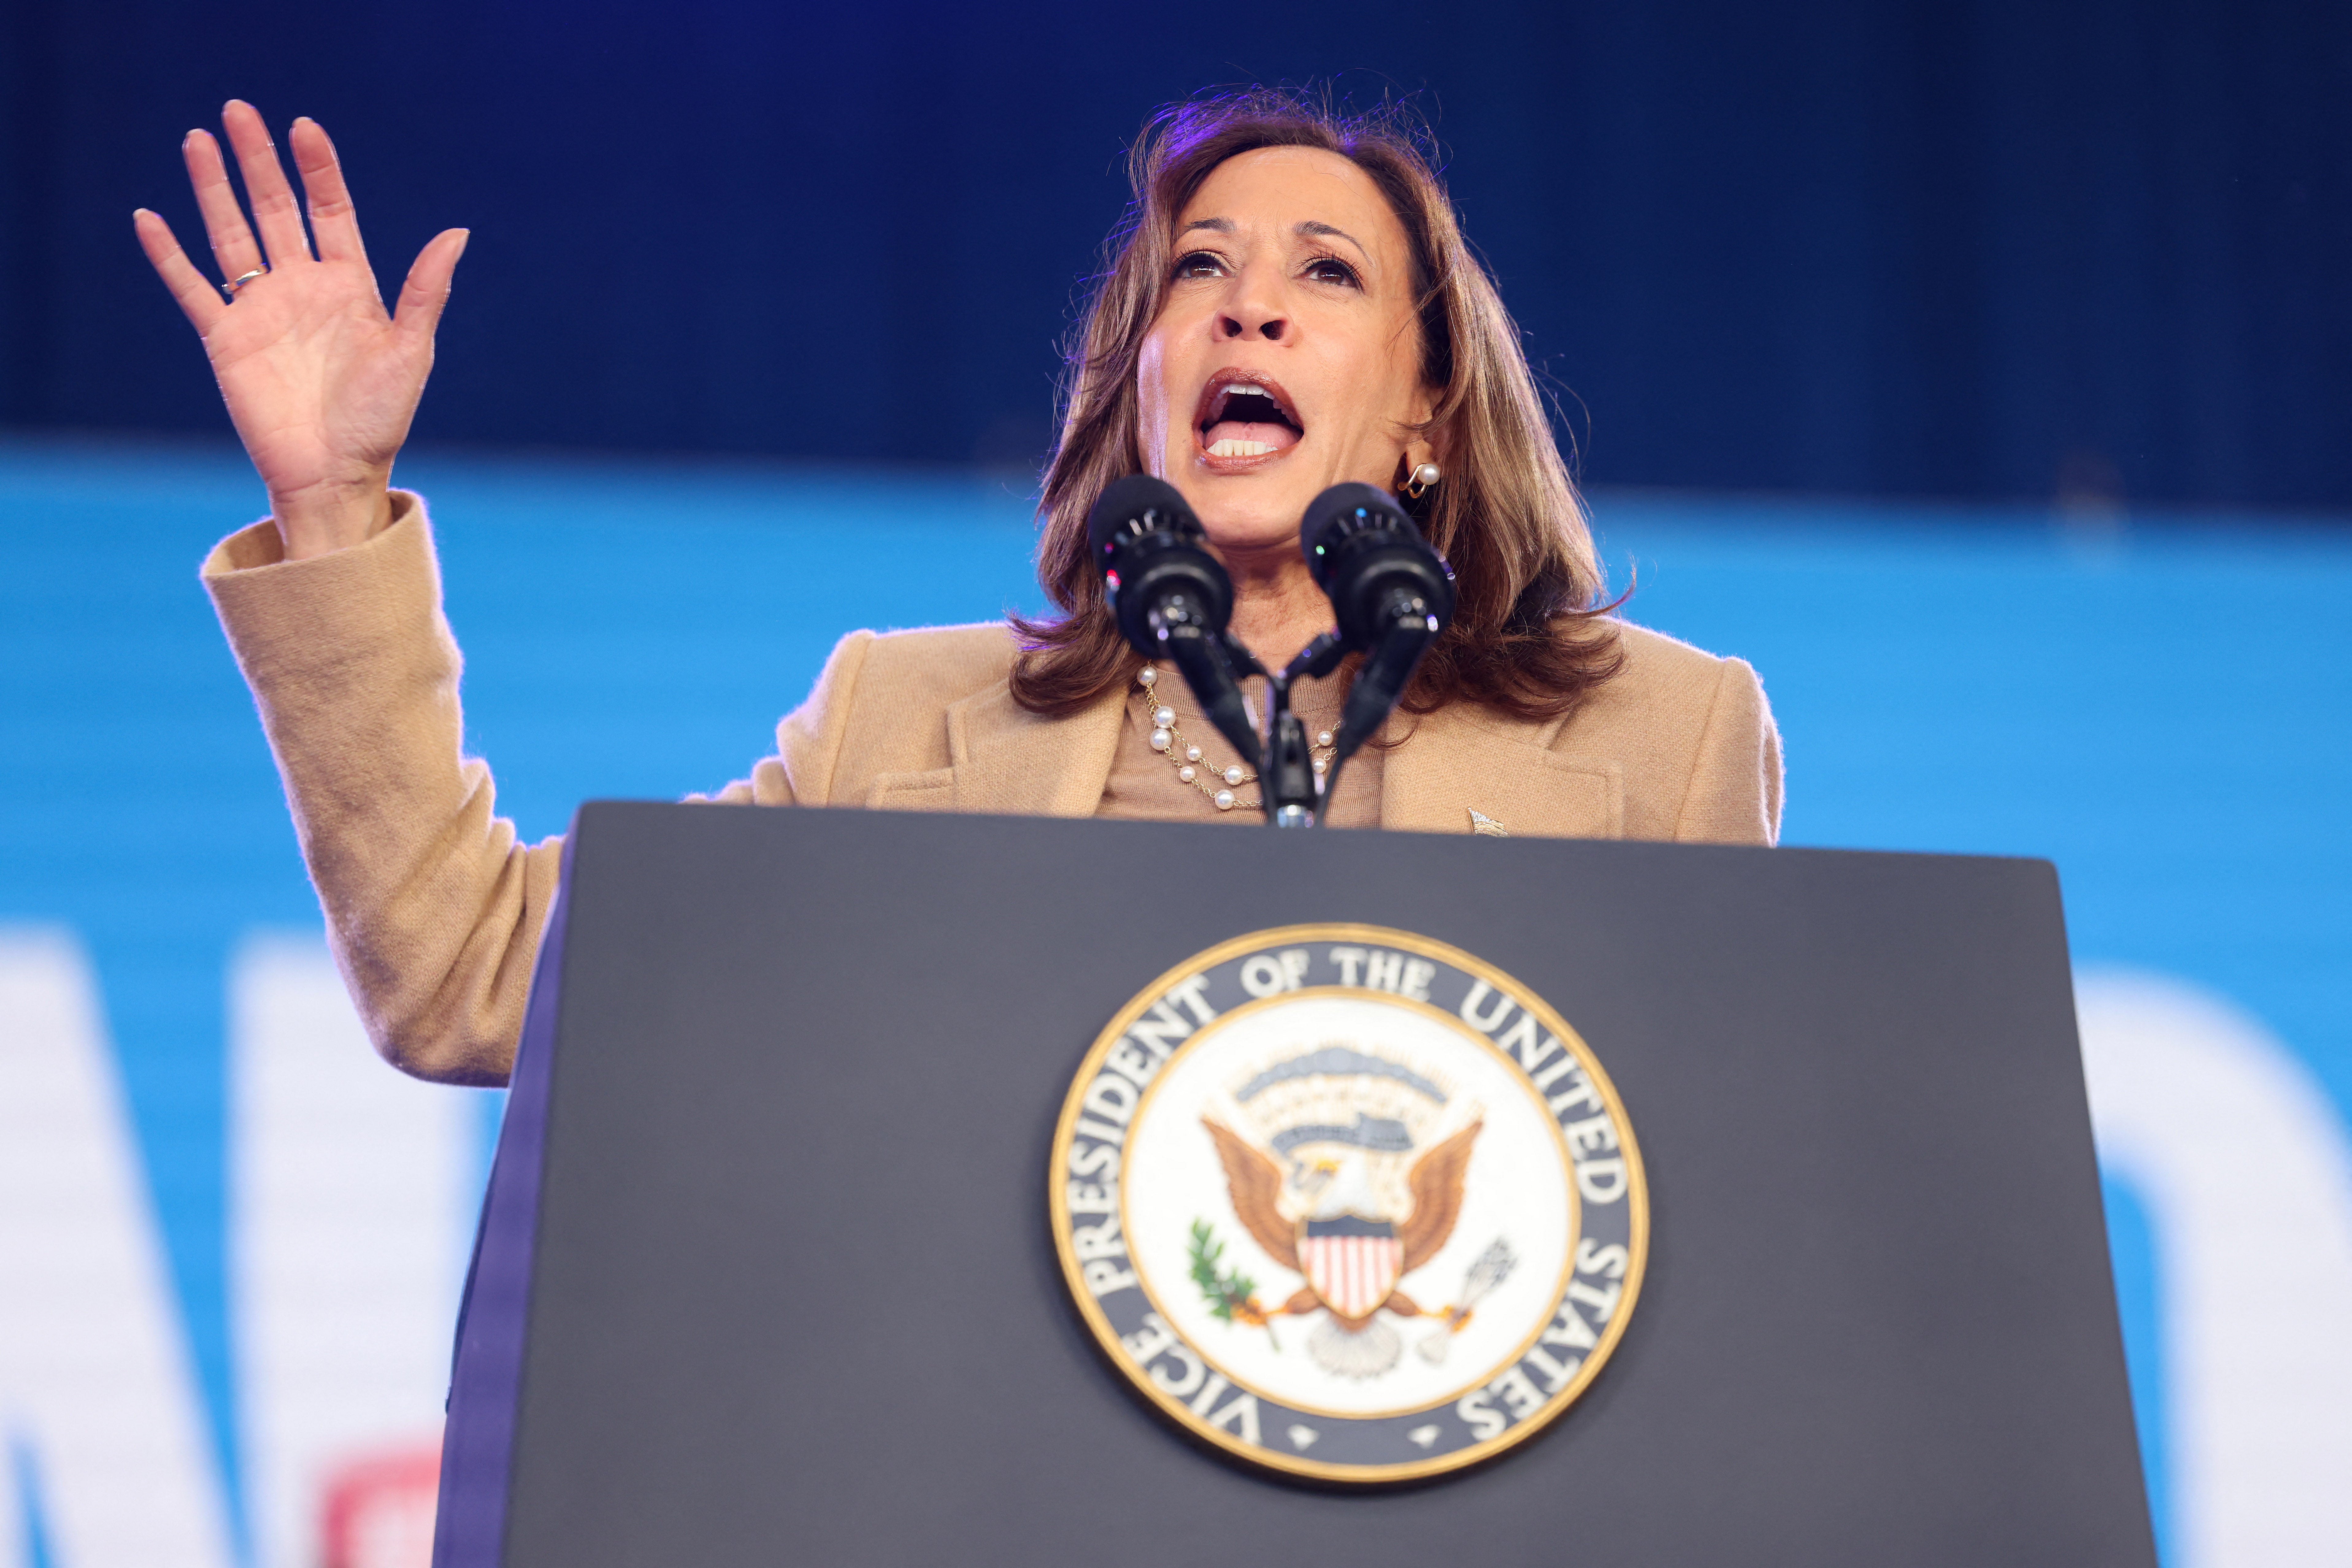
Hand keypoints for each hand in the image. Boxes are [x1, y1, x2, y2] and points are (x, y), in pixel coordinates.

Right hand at [134, 102, 467, 558]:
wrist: (336, 473)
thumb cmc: (379, 419)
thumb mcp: (410, 350)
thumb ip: (425, 290)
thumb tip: (458, 232)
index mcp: (349, 287)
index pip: (329, 211)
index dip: (317, 169)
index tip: (304, 127)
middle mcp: (302, 289)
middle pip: (276, 209)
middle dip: (258, 162)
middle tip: (238, 110)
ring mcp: (260, 310)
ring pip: (231, 235)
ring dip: (214, 189)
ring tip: (198, 140)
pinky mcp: (226, 338)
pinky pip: (191, 287)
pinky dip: (168, 255)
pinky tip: (150, 217)